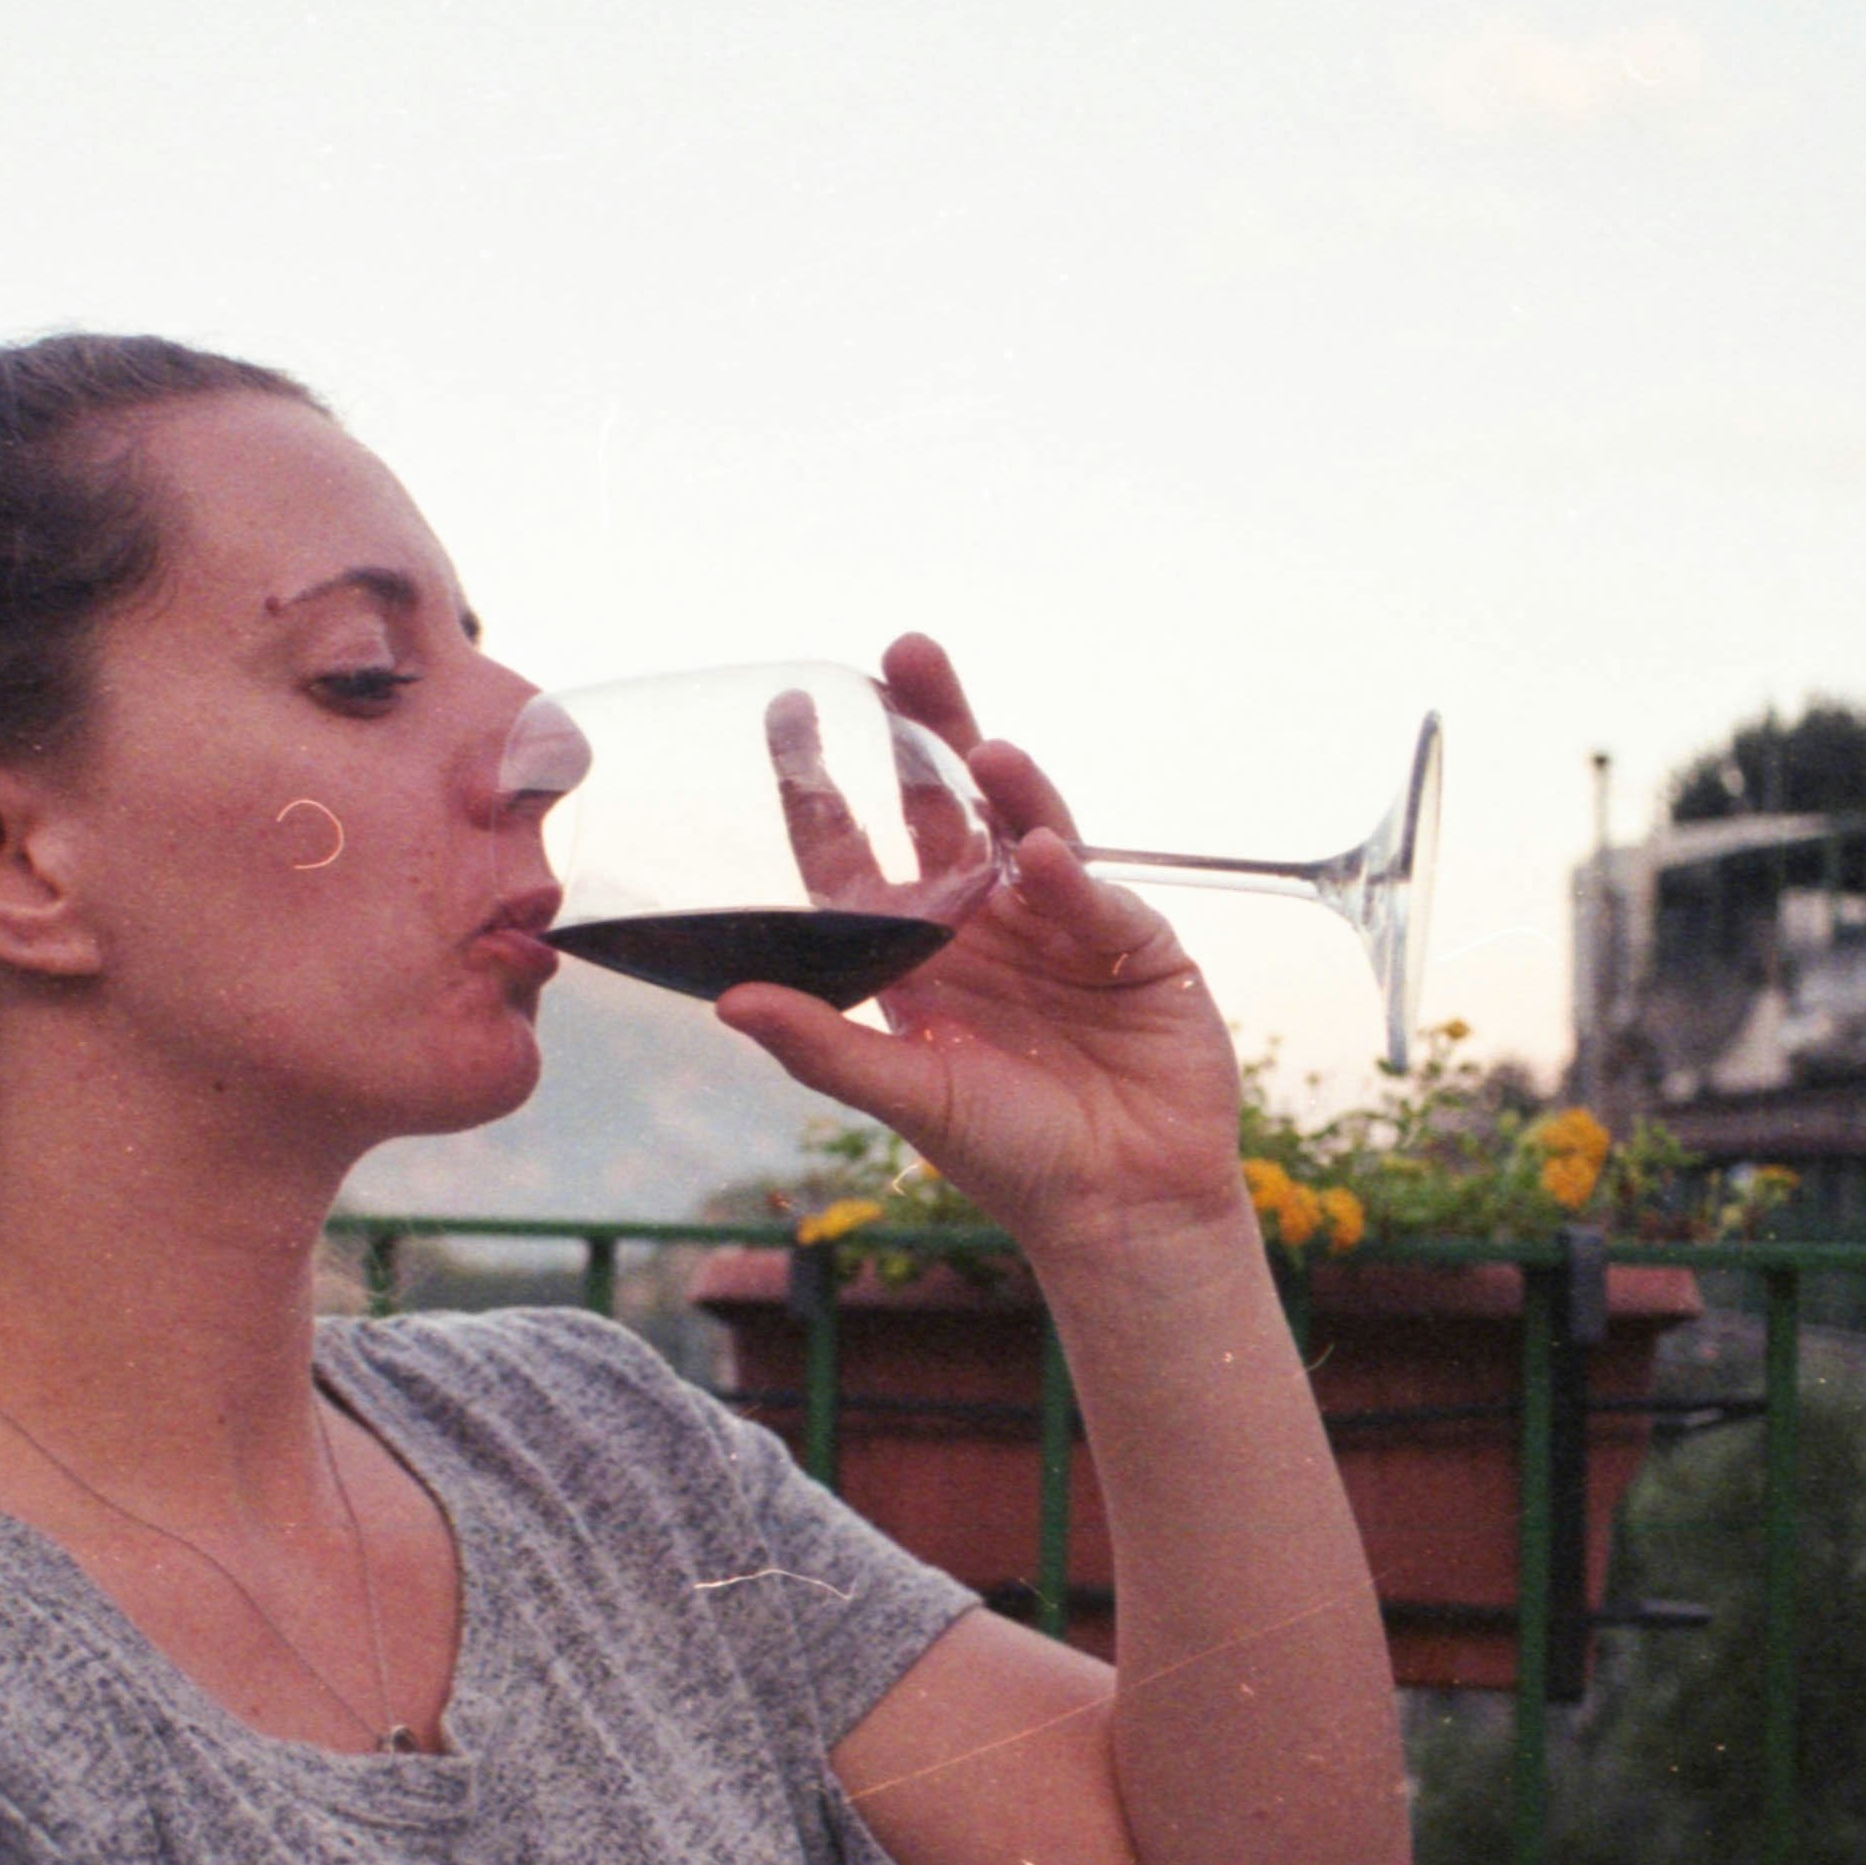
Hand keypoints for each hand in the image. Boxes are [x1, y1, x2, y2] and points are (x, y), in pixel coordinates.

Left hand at [715, 635, 1250, 1254]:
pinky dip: (1075, 880)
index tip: (792, 709)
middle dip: (932, 728)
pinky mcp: (1138, 949)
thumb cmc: (1009, 1156)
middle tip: (907, 653)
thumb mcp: (905, 1096)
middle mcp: (990, 921)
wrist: (1121, 1211)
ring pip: (1033, 830)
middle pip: (952, 805)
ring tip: (981, 749)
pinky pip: (1099, 902)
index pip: (863, 847)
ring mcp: (1066, 926)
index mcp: (922, 948)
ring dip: (1009, 786)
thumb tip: (727, 999)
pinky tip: (1047, 858)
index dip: (829, 783)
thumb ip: (824, 1044)